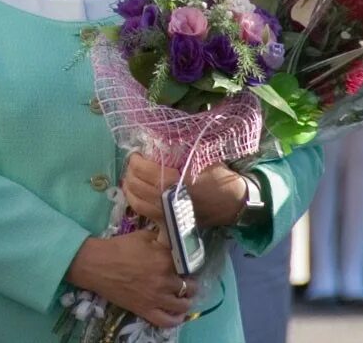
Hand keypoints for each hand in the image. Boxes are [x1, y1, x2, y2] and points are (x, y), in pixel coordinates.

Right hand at [66, 232, 196, 327]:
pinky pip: (166, 321)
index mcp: (165, 259)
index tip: (187, 265)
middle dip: (191, 283)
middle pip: (190, 286)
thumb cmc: (119, 247)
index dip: (189, 265)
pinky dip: (176, 319)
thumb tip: (173, 243)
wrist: (97, 264)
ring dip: (186, 300)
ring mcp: (156, 298)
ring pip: (182, 305)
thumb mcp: (143, 236)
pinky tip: (178, 314)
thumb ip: (162, 240)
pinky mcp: (145, 310)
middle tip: (186, 280)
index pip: (189, 265)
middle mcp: (164, 280)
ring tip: (184, 297)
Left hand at [124, 154, 247, 228]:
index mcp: (176, 182)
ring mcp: (167, 213)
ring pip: (136, 202)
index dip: (135, 160)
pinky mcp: (170, 222)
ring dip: (129, 188)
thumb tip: (160, 141)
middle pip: (136, 186)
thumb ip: (180, 151)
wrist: (234, 202)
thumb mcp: (202, 156)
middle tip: (132, 164)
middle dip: (130, 172)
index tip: (136, 154)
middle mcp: (167, 199)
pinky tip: (136, 194)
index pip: (143, 170)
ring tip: (129, 178)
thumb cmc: (219, 177)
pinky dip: (136, 202)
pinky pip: (145, 213)